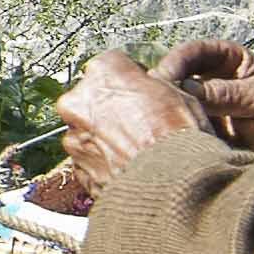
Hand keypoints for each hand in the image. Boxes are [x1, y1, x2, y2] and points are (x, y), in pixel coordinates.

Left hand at [56, 51, 216, 195]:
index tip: (143, 90)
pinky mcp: (76, 170)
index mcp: (103, 74)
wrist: (173, 189)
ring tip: (139, 150)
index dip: (132, 78)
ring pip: (89, 130)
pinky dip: (105, 162)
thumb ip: (152, 85)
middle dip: (113, 108)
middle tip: (142, 122)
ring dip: (107, 137)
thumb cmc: (180, 140)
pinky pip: (90, 159)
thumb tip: (150, 87)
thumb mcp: (179, 94)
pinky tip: (130, 168)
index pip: (113, 64)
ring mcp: (74, 138)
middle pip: (94, 98)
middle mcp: (79, 102)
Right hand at [152, 40, 253, 153]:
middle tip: (152, 102)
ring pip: (173, 106)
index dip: (178, 61)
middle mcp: (211, 85)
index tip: (165, 76)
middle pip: (177, 77)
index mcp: (231, 63)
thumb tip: (184, 88)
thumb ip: (229, 93)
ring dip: (163, 112)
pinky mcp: (199, 139)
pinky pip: (178, 134)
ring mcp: (203, 113)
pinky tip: (163, 139)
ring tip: (155, 123)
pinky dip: (169, 135)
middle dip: (164, 86)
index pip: (196, 53)